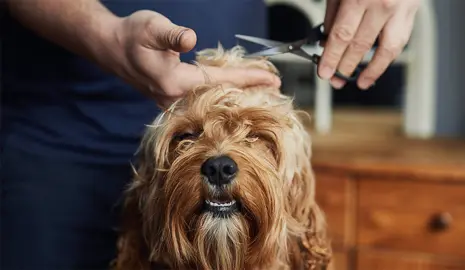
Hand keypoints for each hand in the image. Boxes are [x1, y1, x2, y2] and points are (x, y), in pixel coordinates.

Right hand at [107, 10, 280, 108]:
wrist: (111, 48)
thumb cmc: (131, 36)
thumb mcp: (151, 27)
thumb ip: (171, 35)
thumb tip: (189, 39)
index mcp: (175, 83)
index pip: (221, 81)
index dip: (248, 79)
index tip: (272, 79)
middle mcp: (176, 98)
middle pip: (221, 96)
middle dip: (249, 92)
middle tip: (276, 88)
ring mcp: (174, 101)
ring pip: (214, 100)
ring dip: (238, 95)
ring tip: (261, 91)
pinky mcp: (173, 99)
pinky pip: (205, 99)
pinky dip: (223, 94)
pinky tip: (234, 92)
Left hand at [318, 0, 419, 89]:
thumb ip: (333, 14)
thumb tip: (326, 41)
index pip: (341, 36)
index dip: (331, 57)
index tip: (324, 72)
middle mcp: (382, 4)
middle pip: (360, 45)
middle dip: (345, 66)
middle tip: (335, 79)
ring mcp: (401, 9)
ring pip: (386, 49)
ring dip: (371, 70)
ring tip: (360, 82)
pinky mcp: (413, 12)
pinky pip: (400, 41)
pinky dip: (388, 58)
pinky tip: (377, 67)